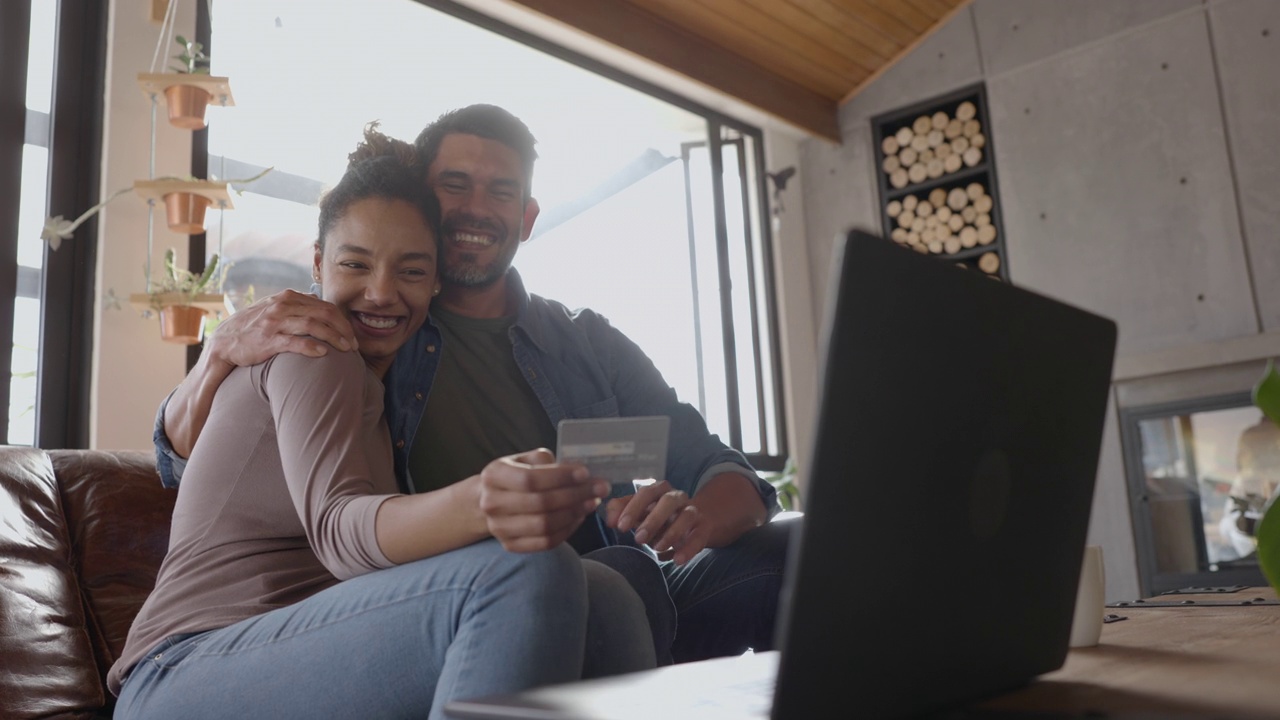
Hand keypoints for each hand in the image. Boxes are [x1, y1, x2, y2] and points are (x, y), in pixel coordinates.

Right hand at [207, 289, 356, 368]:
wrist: (224, 342)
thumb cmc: (253, 326)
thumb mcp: (274, 308)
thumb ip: (295, 305)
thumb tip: (317, 301)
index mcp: (287, 297)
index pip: (324, 305)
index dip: (342, 319)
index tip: (352, 334)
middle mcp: (282, 306)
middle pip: (323, 312)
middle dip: (343, 328)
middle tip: (354, 344)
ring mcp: (274, 322)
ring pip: (313, 325)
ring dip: (334, 337)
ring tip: (346, 349)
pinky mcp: (268, 340)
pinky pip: (295, 342)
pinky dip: (311, 346)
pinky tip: (323, 353)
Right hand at [479, 449, 609, 552]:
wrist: (491, 500)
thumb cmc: (515, 475)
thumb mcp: (525, 459)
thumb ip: (546, 461)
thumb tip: (576, 470)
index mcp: (494, 476)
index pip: (530, 479)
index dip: (560, 477)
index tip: (585, 473)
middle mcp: (492, 503)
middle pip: (540, 504)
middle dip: (575, 495)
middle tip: (600, 488)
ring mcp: (499, 528)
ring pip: (544, 526)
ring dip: (574, 514)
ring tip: (592, 502)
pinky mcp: (511, 546)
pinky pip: (546, 542)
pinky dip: (567, 530)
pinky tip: (579, 517)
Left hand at [604, 480, 711, 565]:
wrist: (691, 522)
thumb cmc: (656, 517)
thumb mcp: (638, 513)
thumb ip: (621, 512)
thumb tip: (609, 519)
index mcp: (658, 490)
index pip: (646, 492)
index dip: (633, 508)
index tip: (620, 526)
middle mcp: (677, 497)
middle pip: (668, 501)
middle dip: (653, 520)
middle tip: (639, 539)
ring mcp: (692, 511)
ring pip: (686, 516)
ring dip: (671, 532)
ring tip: (657, 548)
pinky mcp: (703, 528)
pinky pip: (699, 536)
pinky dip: (689, 548)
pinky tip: (678, 560)